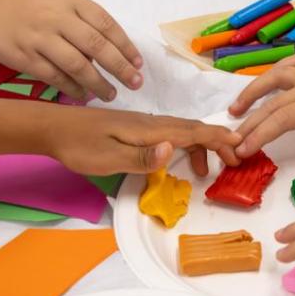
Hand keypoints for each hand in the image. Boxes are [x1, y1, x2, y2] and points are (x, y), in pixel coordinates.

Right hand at [0, 0, 142, 101]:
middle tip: (135, 83)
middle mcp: (57, 18)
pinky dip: (73, 88)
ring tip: (111, 95)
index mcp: (71, 1)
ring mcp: (40, 38)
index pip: (107, 25)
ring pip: (77, 65)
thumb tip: (111, 52)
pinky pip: (55, 77)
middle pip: (97, 46)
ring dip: (99, 84)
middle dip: (121, 68)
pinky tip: (84, 95)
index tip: (139, 64)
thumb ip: (85, 20)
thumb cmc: (31, 0)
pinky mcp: (24, 56)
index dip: (127, 46)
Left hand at [43, 106, 240, 175]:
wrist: (54, 128)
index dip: (218, 138)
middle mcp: (152, 124)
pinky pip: (170, 136)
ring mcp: (145, 126)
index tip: (240, 144)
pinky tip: (178, 160)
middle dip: (217, 143)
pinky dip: (184, 147)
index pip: (192, 132)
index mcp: (151, 130)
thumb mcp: (109, 157)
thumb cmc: (81, 146)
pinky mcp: (137, 130)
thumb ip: (143, 156)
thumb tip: (174, 149)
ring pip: (183, 133)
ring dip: (201, 147)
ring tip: (207, 171)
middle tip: (234, 160)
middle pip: (193, 130)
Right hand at [229, 44, 294, 171]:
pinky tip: (269, 82)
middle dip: (249, 123)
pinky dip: (275, 73)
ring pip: (275, 80)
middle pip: (273, 104)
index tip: (241, 150)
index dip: (259, 136)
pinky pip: (292, 66)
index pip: (283, 120)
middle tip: (229, 142)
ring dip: (252, 93)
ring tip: (234, 109)